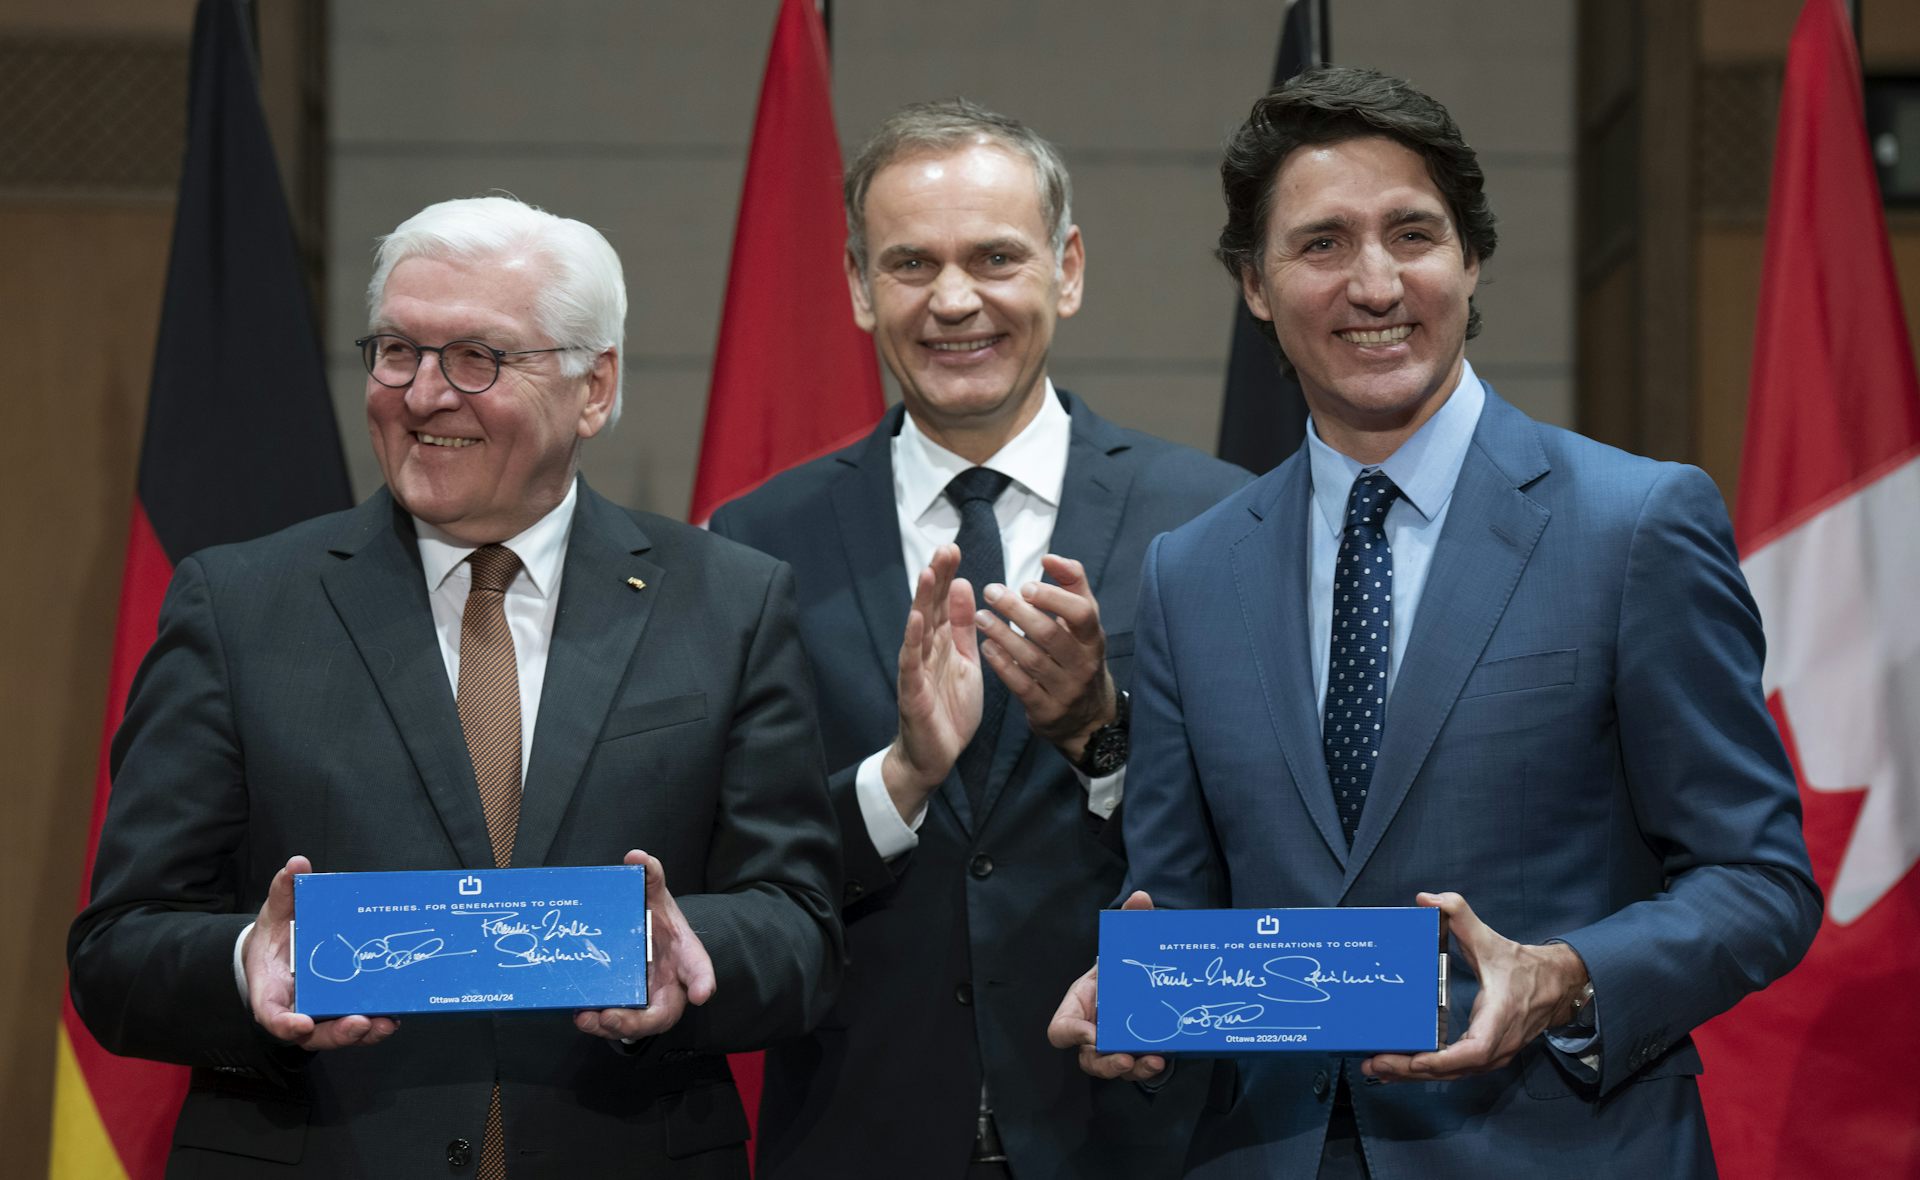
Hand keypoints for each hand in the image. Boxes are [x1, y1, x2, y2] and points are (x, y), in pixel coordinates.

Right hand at [244, 855, 398, 1049]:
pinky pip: (359, 1020)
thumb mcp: (275, 913)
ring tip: (386, 1022)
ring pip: (340, 1033)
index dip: (286, 1024)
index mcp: (272, 992)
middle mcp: (297, 1010)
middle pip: (314, 1034)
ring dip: (365, 1033)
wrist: (280, 954)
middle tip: (359, 1022)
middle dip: (338, 1032)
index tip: (300, 1023)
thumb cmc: (276, 939)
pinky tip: (396, 1012)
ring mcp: (321, 1014)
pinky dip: (376, 1021)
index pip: (273, 1016)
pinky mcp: (342, 1010)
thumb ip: (284, 891)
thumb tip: (297, 865)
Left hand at [575, 850, 715, 1041]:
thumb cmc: (658, 922)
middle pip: (664, 1014)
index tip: (702, 993)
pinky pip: (616, 1023)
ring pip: (637, 1026)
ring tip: (587, 1017)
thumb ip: (651, 877)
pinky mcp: (628, 1010)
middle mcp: (671, 986)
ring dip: (612, 1027)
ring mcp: (649, 1002)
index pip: (699, 969)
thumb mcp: (656, 897)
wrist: (650, 941)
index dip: (702, 982)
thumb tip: (636, 856)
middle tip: (612, 1017)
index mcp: (685, 958)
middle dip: (637, 1021)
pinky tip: (579, 1014)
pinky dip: (598, 1023)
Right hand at [880, 544, 981, 817]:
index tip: (953, 548)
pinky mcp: (912, 691)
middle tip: (944, 548)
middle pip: (929, 608)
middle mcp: (925, 650)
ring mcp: (916, 669)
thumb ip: (964, 627)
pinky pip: (911, 663)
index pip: (943, 602)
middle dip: (936, 578)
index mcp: (942, 643)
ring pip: (918, 630)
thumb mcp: (966, 661)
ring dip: (922, 601)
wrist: (935, 755)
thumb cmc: (950, 708)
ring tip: (928, 574)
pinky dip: (912, 641)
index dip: (947, 575)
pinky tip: (916, 621)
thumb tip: (964, 585)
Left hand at [975, 554, 1116, 762]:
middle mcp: (1084, 664)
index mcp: (1093, 638)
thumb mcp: (1084, 623)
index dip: (1053, 597)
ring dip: (1002, 635)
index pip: (1081, 613)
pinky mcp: (1047, 710)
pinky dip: (1002, 664)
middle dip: (1017, 610)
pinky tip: (986, 647)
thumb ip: (1072, 585)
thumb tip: (1050, 557)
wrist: (1087, 716)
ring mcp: (1067, 690)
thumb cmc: (1078, 654)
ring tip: (981, 616)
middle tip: (991, 592)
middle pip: (1050, 634)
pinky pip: (1021, 685)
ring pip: (1032, 659)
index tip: (1025, 584)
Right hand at [1047, 890, 1164, 1080]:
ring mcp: (1112, 1048)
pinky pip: (1136, 1069)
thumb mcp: (1123, 947)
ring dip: (1131, 1069)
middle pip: (1087, 1059)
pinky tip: (1163, 1059)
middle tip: (1124, 1057)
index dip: (1071, 1034)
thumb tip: (1140, 898)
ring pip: (1112, 1069)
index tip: (1091, 1033)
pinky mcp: (1134, 1054)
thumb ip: (1129, 923)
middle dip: (1105, 1063)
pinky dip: (1148, 1068)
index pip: (1060, 1030)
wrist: (1137, 983)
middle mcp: (1091, 1033)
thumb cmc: (1120, 969)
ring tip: (1152, 1061)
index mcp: (1079, 1007)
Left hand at [1361, 891, 1588, 1082]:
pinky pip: (1454, 1069)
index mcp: (1499, 1018)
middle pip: (1453, 1070)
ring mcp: (1493, 1055)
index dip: (1443, 1059)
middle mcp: (1497, 1045)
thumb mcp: (1489, 938)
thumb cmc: (1521, 966)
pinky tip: (1400, 1067)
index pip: (1474, 1050)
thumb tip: (1427, 899)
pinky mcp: (1485, 1057)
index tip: (1415, 1059)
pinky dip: (1428, 1071)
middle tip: (1374, 1063)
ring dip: (1415, 1075)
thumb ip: (1460, 913)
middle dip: (1412, 1070)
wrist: (1554, 985)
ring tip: (1377, 1067)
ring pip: (1452, 1074)